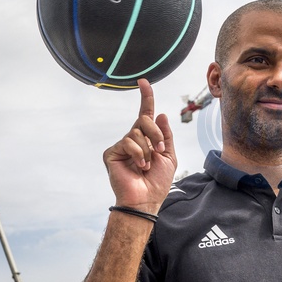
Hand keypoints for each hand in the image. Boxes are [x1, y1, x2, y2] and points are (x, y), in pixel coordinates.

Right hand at [103, 79, 176, 214]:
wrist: (146, 199)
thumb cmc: (158, 181)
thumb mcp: (169, 156)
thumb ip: (165, 135)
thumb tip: (160, 113)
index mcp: (147, 139)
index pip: (145, 114)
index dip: (146, 97)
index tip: (143, 82)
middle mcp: (133, 139)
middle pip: (144, 120)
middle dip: (156, 134)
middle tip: (159, 151)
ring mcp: (121, 146)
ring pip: (137, 132)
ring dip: (148, 149)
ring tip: (147, 165)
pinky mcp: (112, 153)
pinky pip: (128, 142)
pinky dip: (138, 154)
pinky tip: (139, 166)